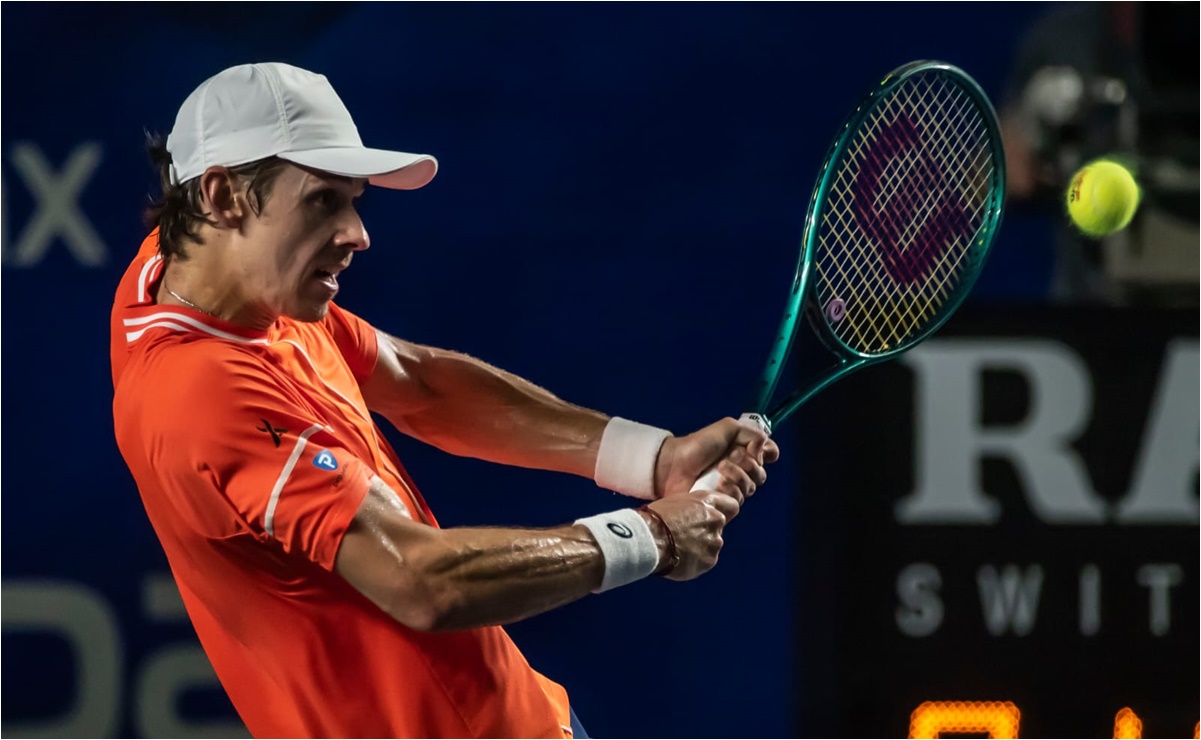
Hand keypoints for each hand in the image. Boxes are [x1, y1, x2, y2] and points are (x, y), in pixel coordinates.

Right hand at [642, 490, 740, 580]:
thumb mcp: (676, 502)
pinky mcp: (710, 560)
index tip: (712, 518)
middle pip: (718, 527)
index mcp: (707, 502)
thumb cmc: (654, 519)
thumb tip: (694, 515)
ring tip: (678, 548)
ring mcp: (715, 542)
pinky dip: (695, 561)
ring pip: (712, 545)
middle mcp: (716, 520)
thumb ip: (693, 508)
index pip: (731, 506)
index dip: (723, 512)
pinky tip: (679, 558)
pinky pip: (705, 561)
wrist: (647, 540)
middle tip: (685, 536)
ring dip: (700, 547)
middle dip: (705, 531)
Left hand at [654, 417, 779, 501]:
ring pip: (750, 488)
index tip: (754, 449)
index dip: (766, 453)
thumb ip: (752, 434)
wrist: (674, 464)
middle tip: (729, 456)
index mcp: (744, 452)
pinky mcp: (722, 503)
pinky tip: (719, 484)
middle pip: (761, 474)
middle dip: (748, 464)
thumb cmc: (697, 445)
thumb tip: (766, 450)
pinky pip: (738, 500)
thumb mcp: (727, 428)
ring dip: (738, 475)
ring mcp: (731, 488)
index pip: (769, 455)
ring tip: (720, 468)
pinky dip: (732, 490)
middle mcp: (740, 471)